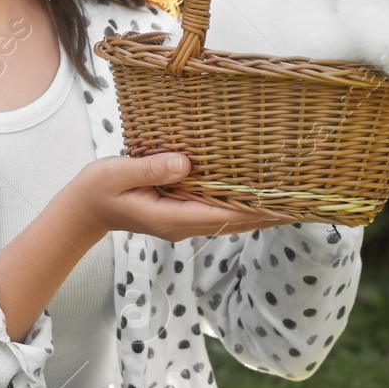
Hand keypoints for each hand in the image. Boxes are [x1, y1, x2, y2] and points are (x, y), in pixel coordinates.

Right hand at [62, 152, 300, 242]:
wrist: (83, 209)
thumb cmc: (97, 189)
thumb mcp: (117, 173)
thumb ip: (150, 167)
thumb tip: (186, 163)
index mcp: (171, 217)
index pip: (223, 215)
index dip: (256, 210)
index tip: (287, 205)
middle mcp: (182, 224)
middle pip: (235, 221)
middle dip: (269, 213)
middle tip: (305, 201)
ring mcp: (182, 221)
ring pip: (229, 218)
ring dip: (259, 210)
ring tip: (292, 199)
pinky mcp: (180, 213)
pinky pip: (217, 211)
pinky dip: (241, 205)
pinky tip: (257, 194)